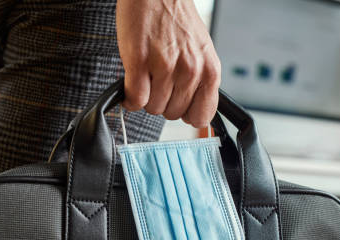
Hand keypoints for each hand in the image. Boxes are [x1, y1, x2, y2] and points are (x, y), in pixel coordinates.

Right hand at [116, 0, 220, 127]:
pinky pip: (135, 98)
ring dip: (146, 96)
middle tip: (159, 81)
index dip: (186, 113)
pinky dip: (129, 97)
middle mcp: (191, 71)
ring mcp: (166, 67)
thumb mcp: (201, 54)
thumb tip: (195, 115)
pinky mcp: (140, 61)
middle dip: (163, 101)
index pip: (201, 117)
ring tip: (147, 75)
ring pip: (153, 108)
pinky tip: (131, 83)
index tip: (179, 105)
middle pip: (173, 114)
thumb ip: (200, 83)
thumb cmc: (176, 21)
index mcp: (210, 71)